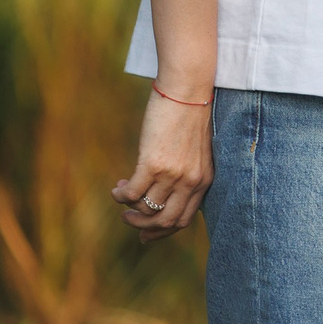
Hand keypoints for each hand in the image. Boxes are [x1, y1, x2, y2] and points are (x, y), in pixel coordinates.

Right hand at [113, 88, 214, 242]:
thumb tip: (167, 191)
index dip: (162, 231)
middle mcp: (190, 181)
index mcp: (204, 180)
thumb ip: (188, 172)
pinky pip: (132, 194)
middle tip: (128, 219)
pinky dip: (121, 197)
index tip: (146, 234)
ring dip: (129, 210)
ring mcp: (172, 175)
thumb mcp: (197, 150)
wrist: (187, 88)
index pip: (184, 219)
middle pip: (165, 221)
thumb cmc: (190, 115)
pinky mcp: (153, 164)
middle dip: (143, 226)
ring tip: (123, 195)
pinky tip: (118, 189)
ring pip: (146, 210)